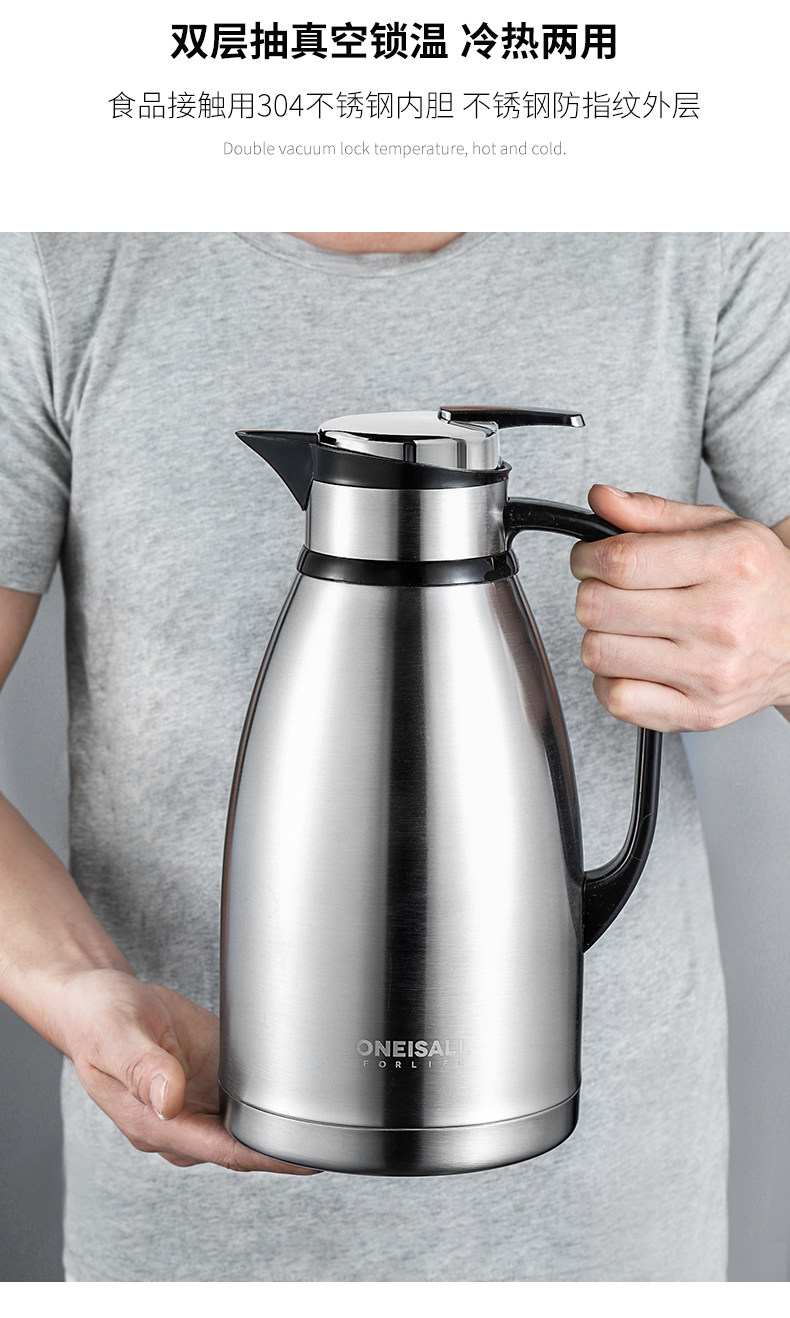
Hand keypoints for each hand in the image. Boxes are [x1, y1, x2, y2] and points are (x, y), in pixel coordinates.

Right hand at [60, 968, 319, 1172]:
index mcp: (152, 1122)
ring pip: (247, 1126)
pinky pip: (243, 1099)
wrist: (98, 999)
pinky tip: (296, 1086)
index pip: (221, 1151)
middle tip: (332, 1132)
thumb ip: (143, 1067)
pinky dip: (270, 1097)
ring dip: (280, 1123)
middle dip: (285, 1144)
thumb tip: (171, 1099)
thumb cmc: (98, 1018)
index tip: (306, 1158)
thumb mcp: (115, 1033)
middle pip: (242, 1146)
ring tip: (326, 1113)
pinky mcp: (208, 1082)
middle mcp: (178, 1122)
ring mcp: (196, 1104)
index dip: (267, 1158)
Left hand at [570, 485, 789, 731]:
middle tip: (609, 591)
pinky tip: (632, 663)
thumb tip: (600, 499)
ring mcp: (711, 671)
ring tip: (626, 627)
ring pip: (599, 653)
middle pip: (600, 607)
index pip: (621, 561)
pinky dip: (610, 681)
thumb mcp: (719, 529)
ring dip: (599, 636)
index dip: (587, 557)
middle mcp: (722, 619)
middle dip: (591, 594)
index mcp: (729, 562)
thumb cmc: (757, 582)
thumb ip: (653, 513)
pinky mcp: (700, 712)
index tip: (587, 558)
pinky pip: (618, 700)